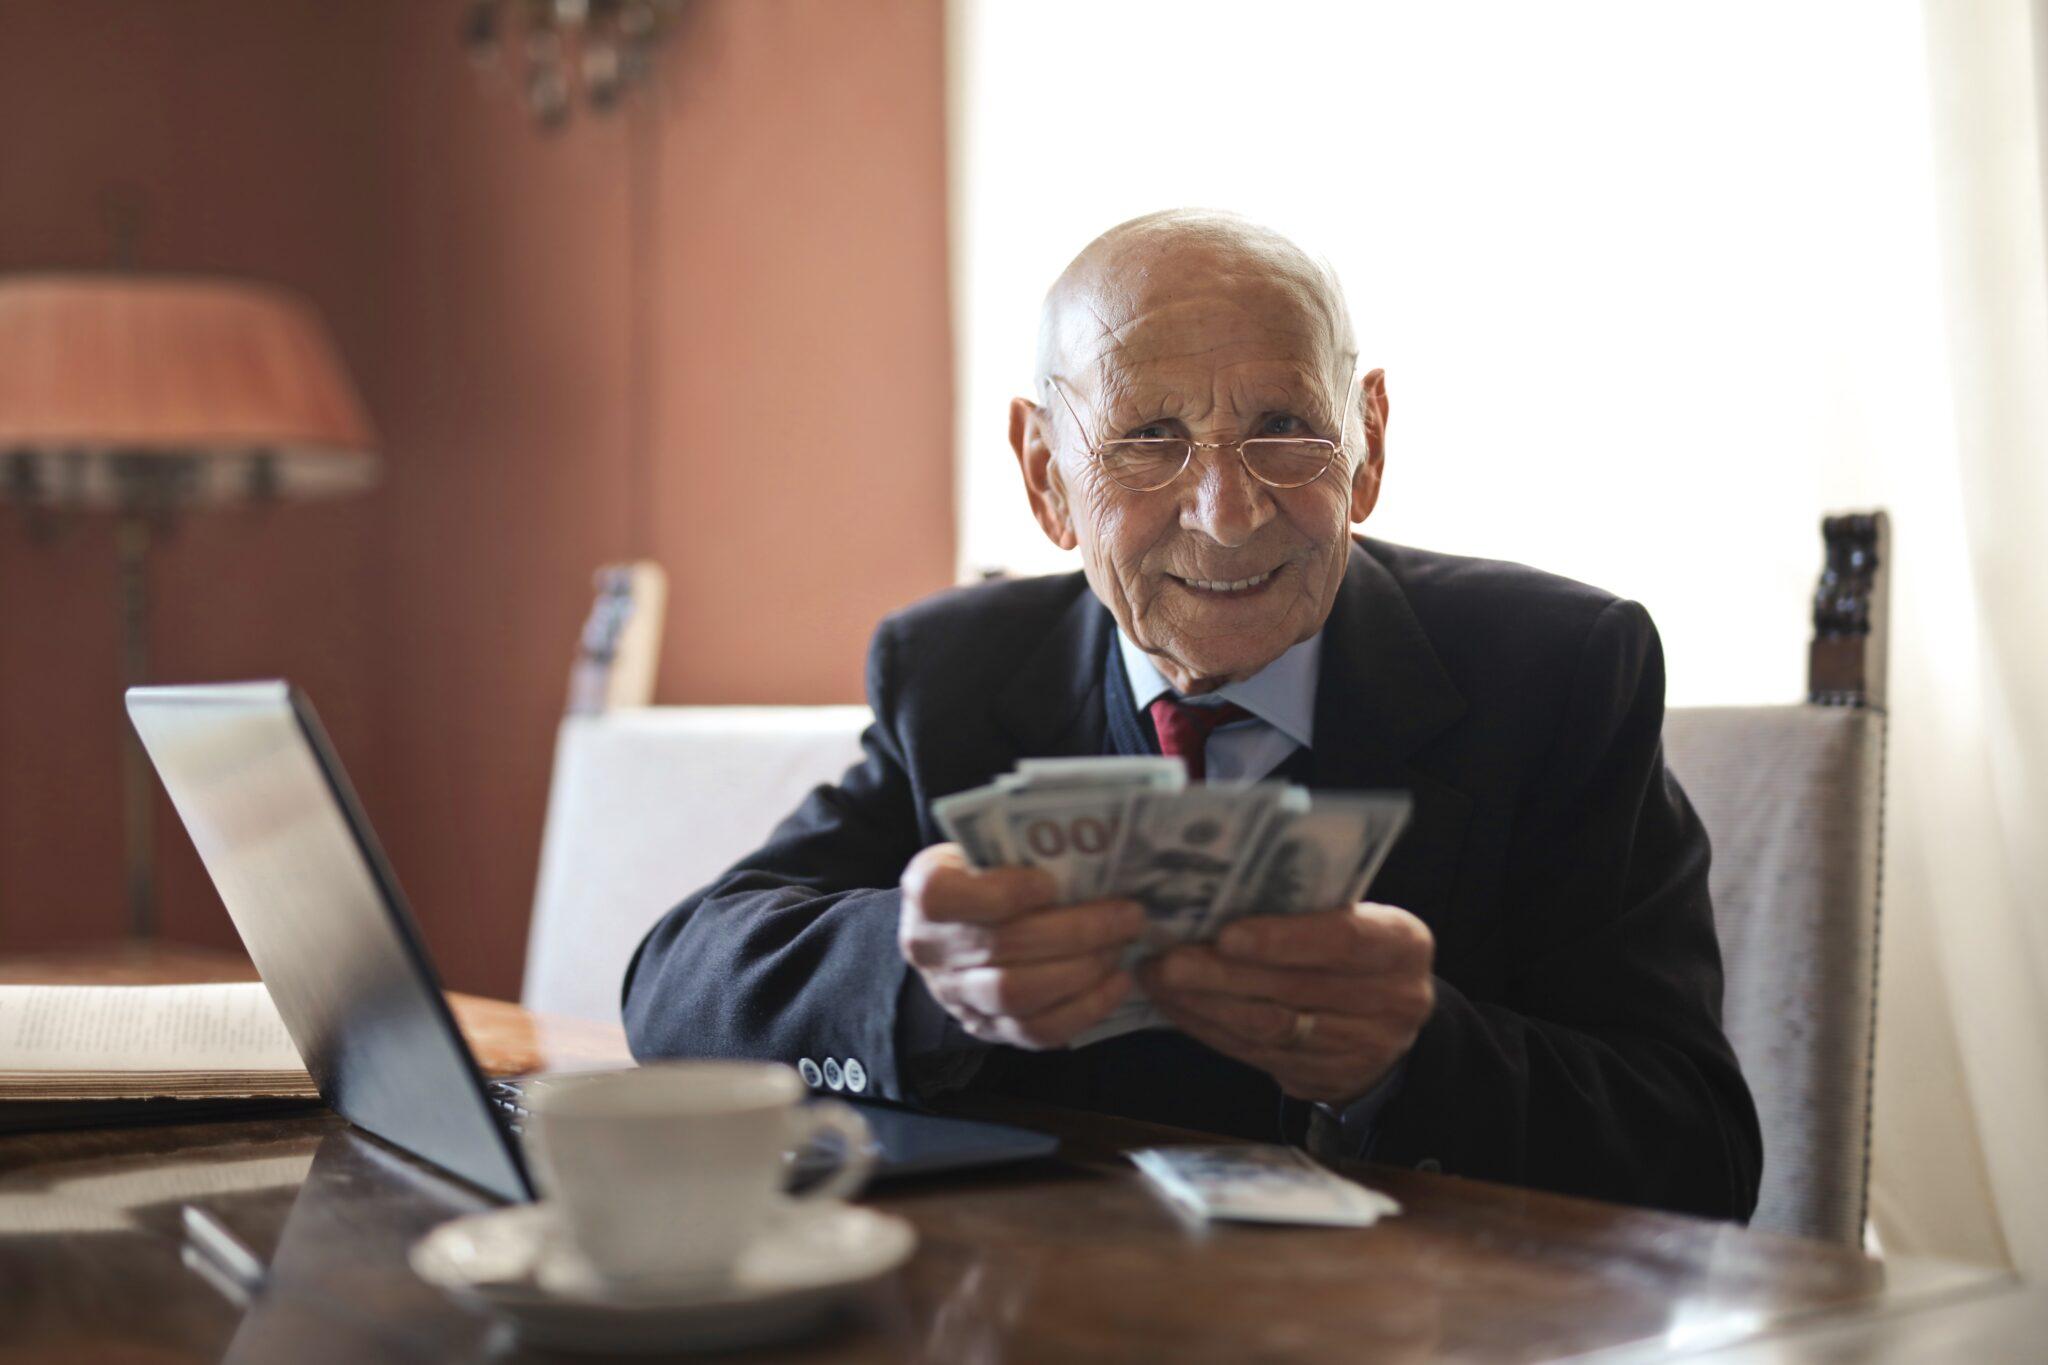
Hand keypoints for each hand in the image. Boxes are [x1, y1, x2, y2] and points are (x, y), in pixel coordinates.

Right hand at [898, 844, 1142, 1048]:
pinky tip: (1118, 982)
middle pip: (1001, 947)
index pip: (946, 897)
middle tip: (1127, 914)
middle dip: (1075, 932)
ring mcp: (956, 996)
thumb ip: (1019, 849)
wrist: (954, 929)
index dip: (1003, 892)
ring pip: (1018, 995)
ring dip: (1082, 970)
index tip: (1053, 883)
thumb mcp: (983, 848)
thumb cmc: (983, 875)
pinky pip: (1037, 1032)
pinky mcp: (987, 1028)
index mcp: (926, 892)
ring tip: (1121, 945)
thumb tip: (1091, 847)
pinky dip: (1085, 1009)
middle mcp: (930, 949)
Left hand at [1136, 902, 1434, 1105]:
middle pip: (1295, 989)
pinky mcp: (1325, 1080)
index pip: (1343, 940)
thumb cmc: (1352, 947)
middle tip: (1166, 959)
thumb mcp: (1355, 917)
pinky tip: (1176, 1007)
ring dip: (1204, 1005)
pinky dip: (1209, 1029)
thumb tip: (1217, 891)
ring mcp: (1362, 1049)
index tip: (1226, 935)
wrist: (1387, 1020)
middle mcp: (1393, 1001)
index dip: (1282, 939)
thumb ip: (1307, 907)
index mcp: (1402, 945)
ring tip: (1158, 980)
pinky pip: (1256, 1055)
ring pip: (1270, 1029)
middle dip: (1221, 975)